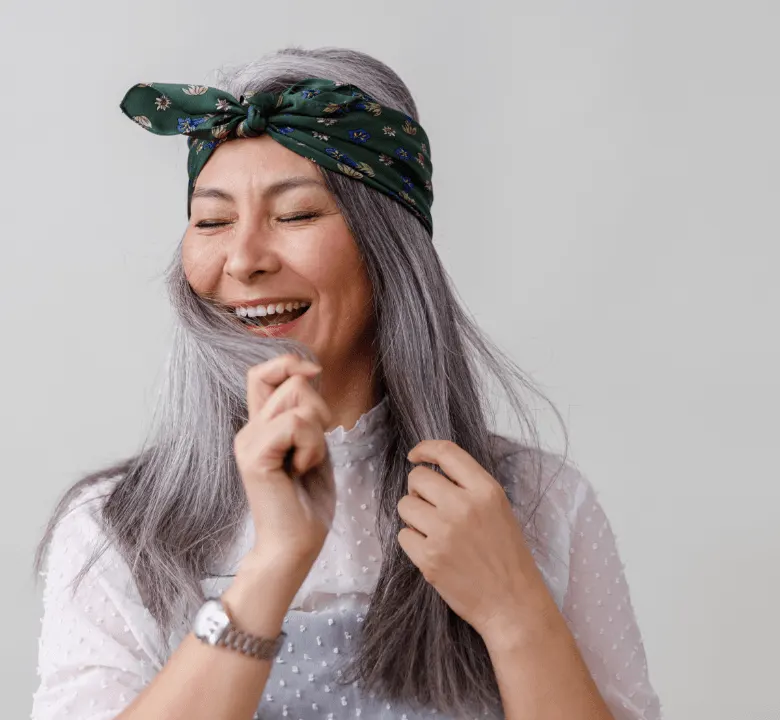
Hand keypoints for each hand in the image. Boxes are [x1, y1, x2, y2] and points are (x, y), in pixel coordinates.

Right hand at [233, 353, 335, 586]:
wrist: (295, 544)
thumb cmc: (307, 501)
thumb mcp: (312, 446)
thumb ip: (305, 414)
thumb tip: (310, 373)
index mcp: (260, 427)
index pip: (261, 373)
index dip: (288, 362)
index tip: (315, 372)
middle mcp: (249, 430)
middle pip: (291, 382)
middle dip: (319, 408)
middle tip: (314, 447)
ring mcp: (248, 441)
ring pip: (298, 399)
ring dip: (318, 431)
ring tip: (306, 462)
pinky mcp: (255, 456)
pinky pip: (296, 423)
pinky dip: (312, 445)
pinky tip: (302, 469)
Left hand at [398, 440, 559, 644]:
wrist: (512, 603)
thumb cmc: (507, 556)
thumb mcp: (498, 509)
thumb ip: (469, 486)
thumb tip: (431, 469)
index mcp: (485, 490)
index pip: (446, 452)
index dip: (425, 449)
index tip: (416, 455)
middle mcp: (463, 506)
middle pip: (418, 478)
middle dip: (418, 489)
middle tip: (430, 506)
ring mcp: (444, 532)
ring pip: (405, 505)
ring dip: (414, 516)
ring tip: (434, 531)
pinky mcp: (428, 558)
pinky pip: (403, 535)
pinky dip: (413, 542)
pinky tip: (432, 551)